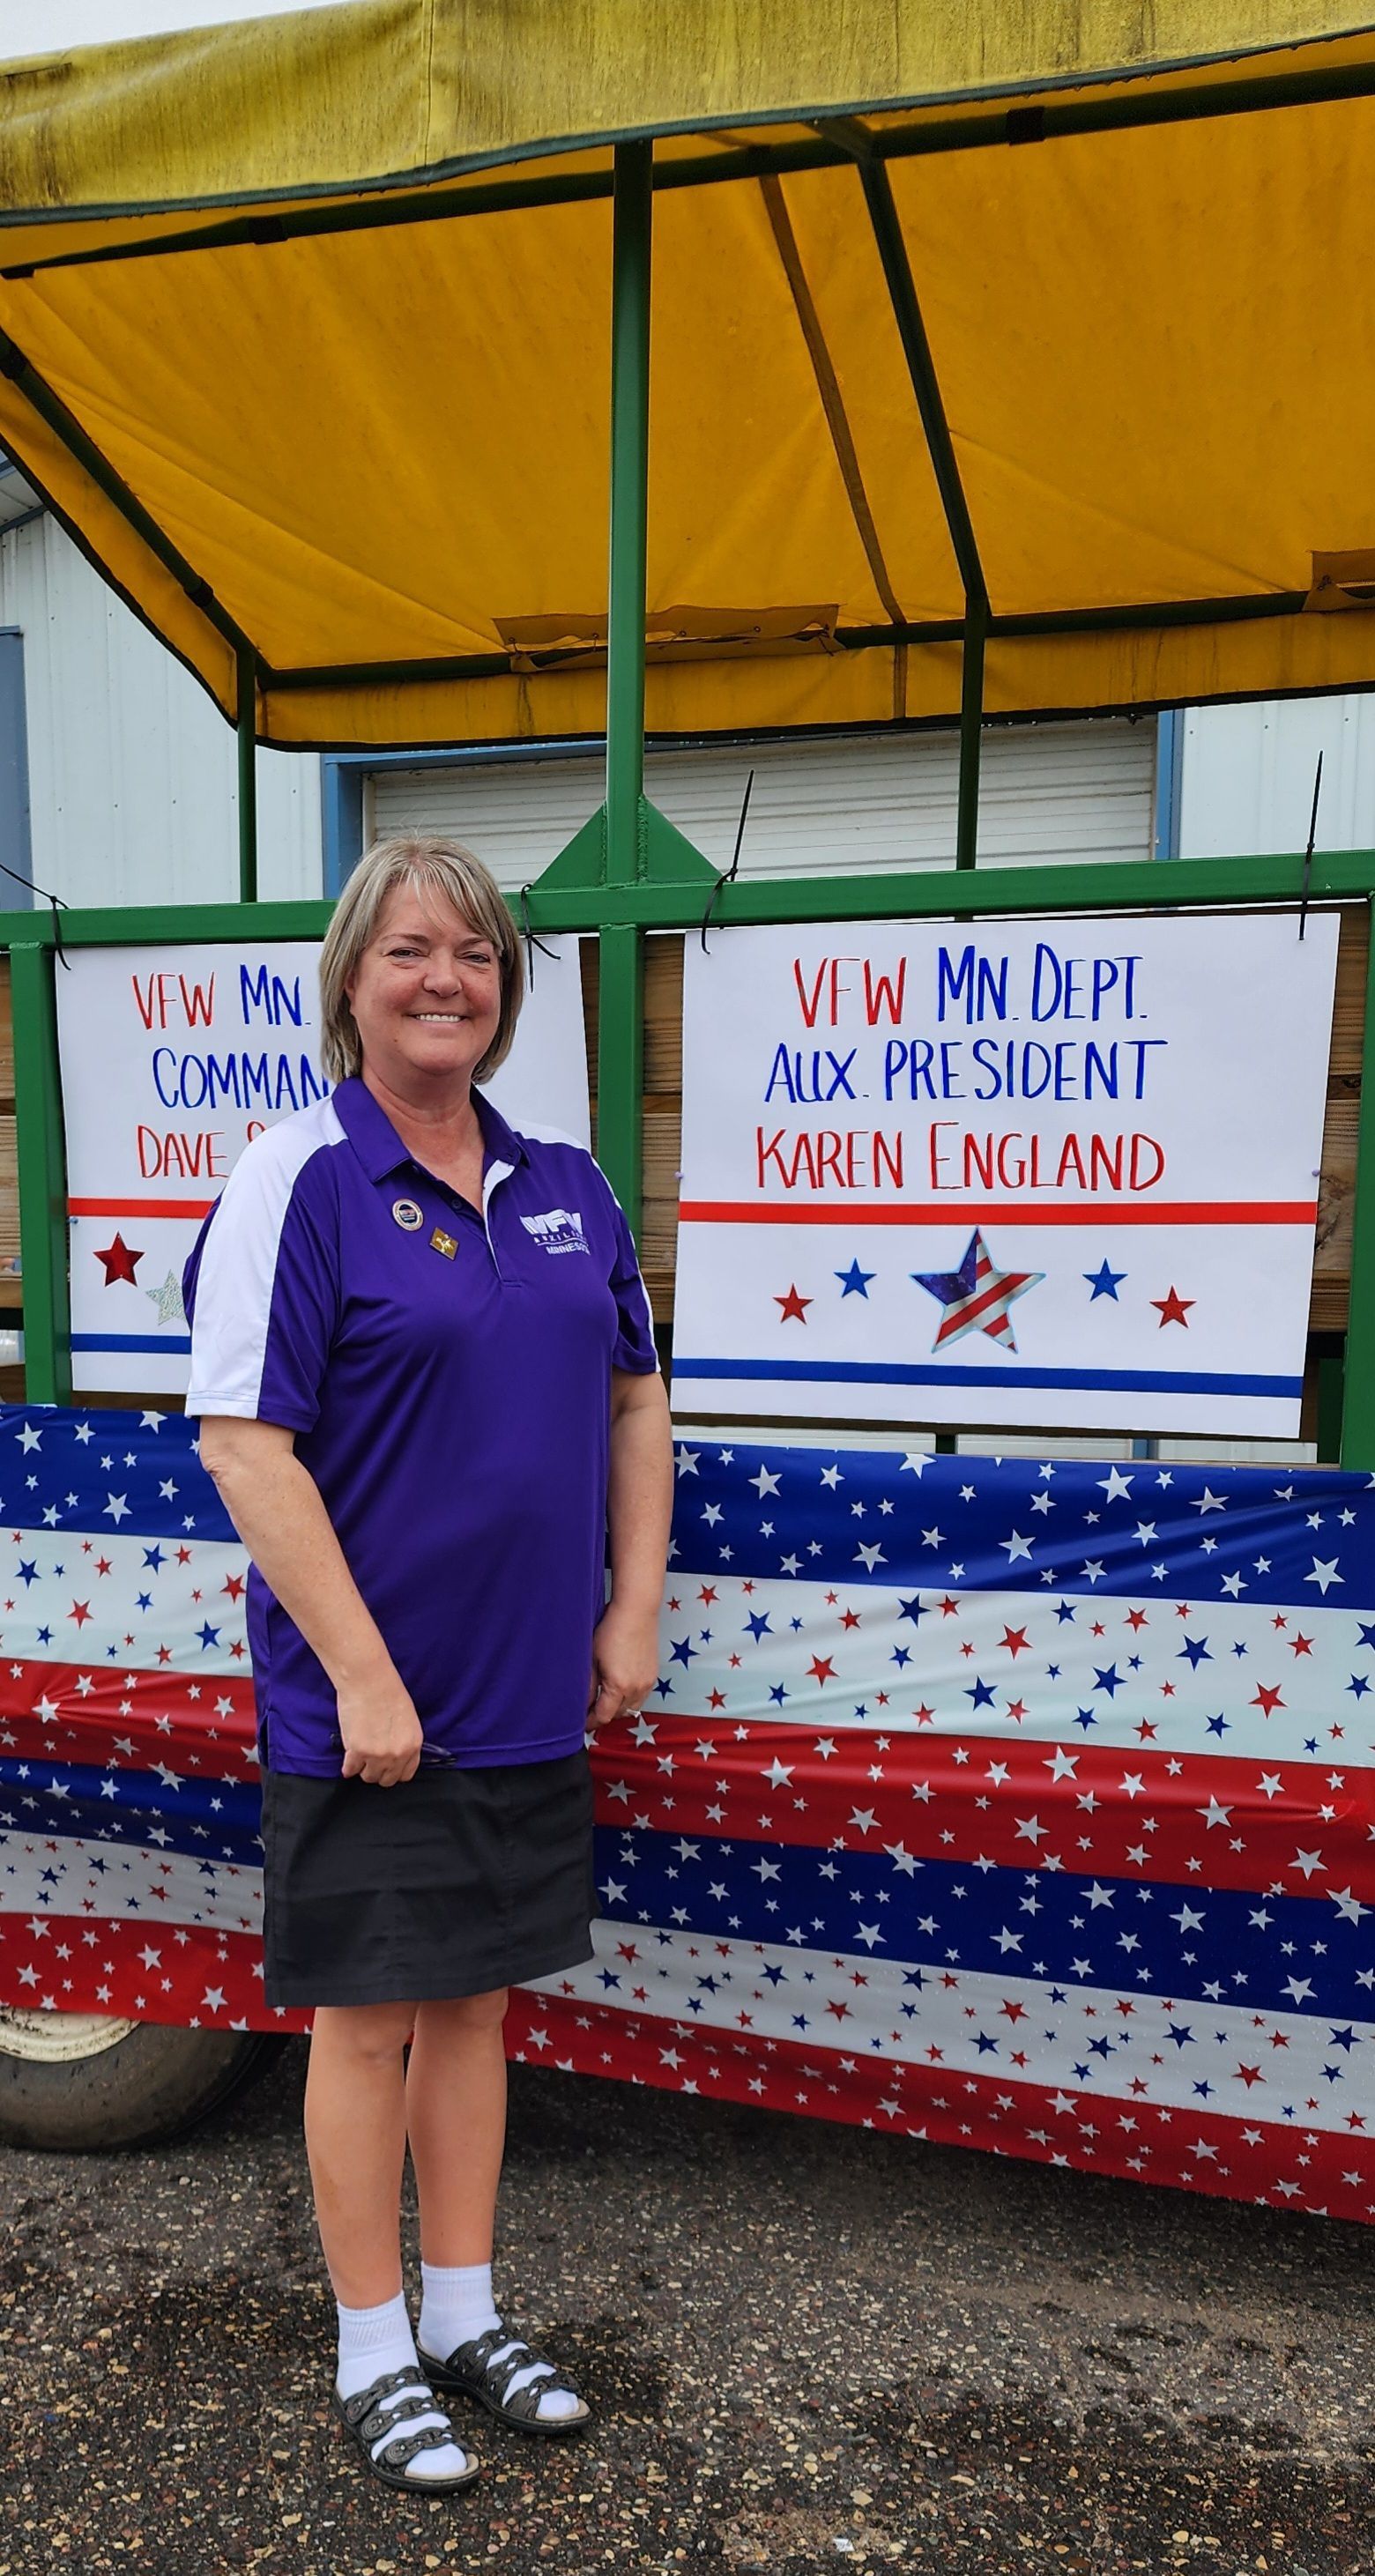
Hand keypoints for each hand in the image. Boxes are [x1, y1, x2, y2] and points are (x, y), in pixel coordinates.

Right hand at [336, 1668, 424, 1785]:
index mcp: (413, 1745)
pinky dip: (348, 1767)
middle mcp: (397, 1754)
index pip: (406, 1774)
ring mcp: (377, 1755)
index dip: (394, 1772)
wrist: (369, 1681)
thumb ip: (403, 1741)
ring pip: (369, 1777)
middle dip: (378, 1772)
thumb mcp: (407, 1720)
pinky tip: (348, 1761)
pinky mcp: (357, 1752)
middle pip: (387, 1779)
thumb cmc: (388, 1692)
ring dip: (363, 1770)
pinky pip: (350, 1770)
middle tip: (371, 1763)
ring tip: (359, 1760)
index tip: (387, 1768)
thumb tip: (393, 1753)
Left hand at [587, 1602, 659, 1731]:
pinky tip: (620, 1687)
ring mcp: (647, 1682)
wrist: (636, 1611)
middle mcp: (636, 1688)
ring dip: (618, 1707)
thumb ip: (587, 1685)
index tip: (583, 1722)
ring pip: (632, 1708)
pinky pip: (641, 1696)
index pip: (604, 1716)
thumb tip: (581, 1703)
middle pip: (619, 1715)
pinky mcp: (653, 1675)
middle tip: (590, 1709)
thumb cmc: (611, 1630)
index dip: (591, 1722)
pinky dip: (630, 1697)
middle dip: (604, 1715)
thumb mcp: (591, 1659)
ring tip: (605, 1698)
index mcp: (618, 1686)